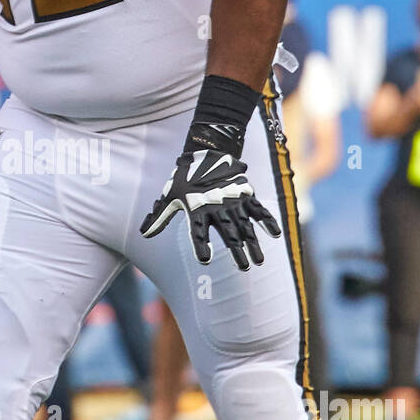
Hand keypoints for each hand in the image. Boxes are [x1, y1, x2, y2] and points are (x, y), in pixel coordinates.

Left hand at [140, 140, 280, 268]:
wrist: (206, 151)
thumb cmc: (184, 178)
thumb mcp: (169, 196)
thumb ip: (159, 217)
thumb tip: (144, 234)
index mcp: (197, 208)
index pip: (198, 231)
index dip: (201, 245)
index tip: (205, 260)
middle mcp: (217, 206)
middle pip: (228, 233)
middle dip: (236, 251)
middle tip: (244, 268)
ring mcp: (233, 200)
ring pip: (245, 225)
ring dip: (253, 243)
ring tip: (258, 261)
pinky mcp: (245, 194)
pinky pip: (258, 209)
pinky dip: (266, 220)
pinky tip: (275, 234)